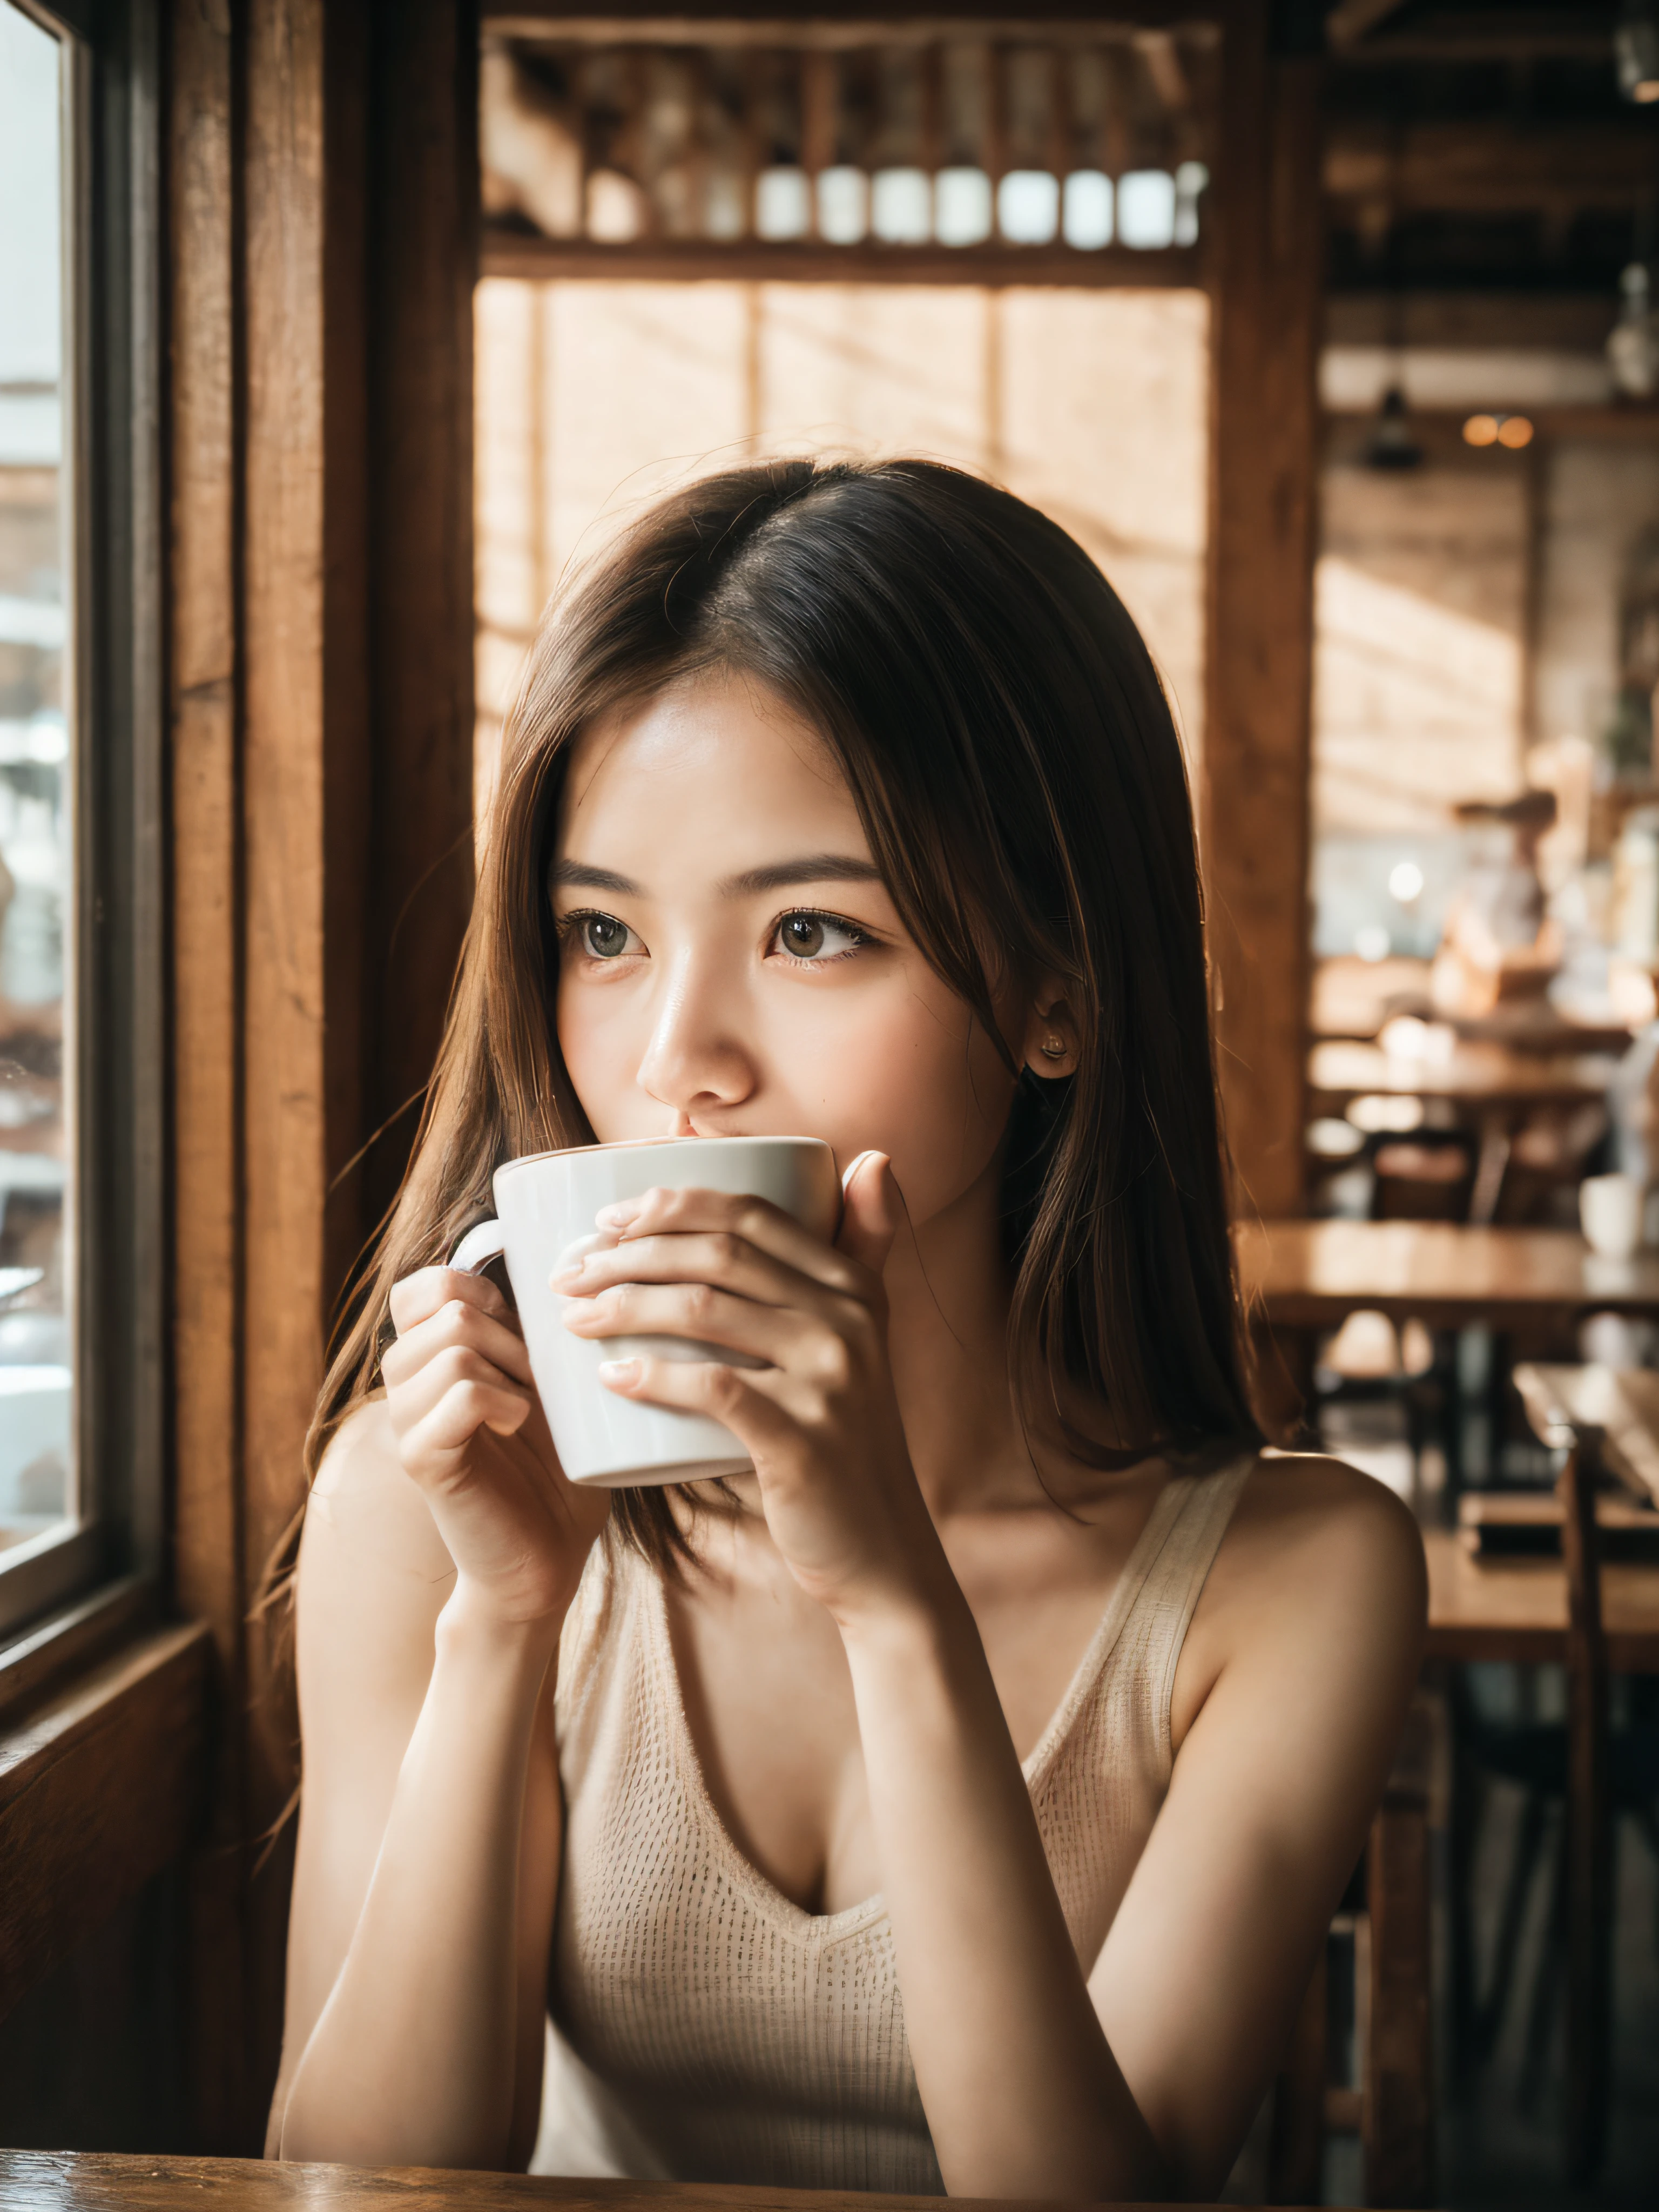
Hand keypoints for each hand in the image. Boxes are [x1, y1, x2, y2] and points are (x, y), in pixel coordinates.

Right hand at [382, 1267, 609, 1626]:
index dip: (470, 1286)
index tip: (514, 1325)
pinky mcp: (423, 1460)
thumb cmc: (556, 1466)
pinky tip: (517, 1423)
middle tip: (534, 1379)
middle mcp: (406, 1386)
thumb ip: (528, 1332)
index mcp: (430, 1360)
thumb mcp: (546, 1383)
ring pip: (450, 1347)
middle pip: (443, 1308)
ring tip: (528, 1405)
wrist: (549, 1555)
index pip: (417, 1288)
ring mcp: (409, 1423)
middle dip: (506, 1332)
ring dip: (507, 1367)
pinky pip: (457, 1395)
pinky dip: (499, 1399)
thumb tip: (558, 1266)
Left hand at [555, 1155, 948, 1623]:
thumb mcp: (862, 1342)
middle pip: (718, 1253)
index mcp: (854, 1285)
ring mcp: (830, 1379)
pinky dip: (653, 1378)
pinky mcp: (804, 1439)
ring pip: (705, 1312)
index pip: (752, 1214)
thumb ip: (861, 1256)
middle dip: (631, 1251)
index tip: (606, 1220)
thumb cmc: (843, 1442)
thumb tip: (873, 1161)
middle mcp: (849, 1320)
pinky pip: (712, 1390)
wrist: (879, 1552)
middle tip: (571, 1271)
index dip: (672, 1204)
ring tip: (572, 1317)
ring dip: (624, 1305)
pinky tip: (610, 1377)